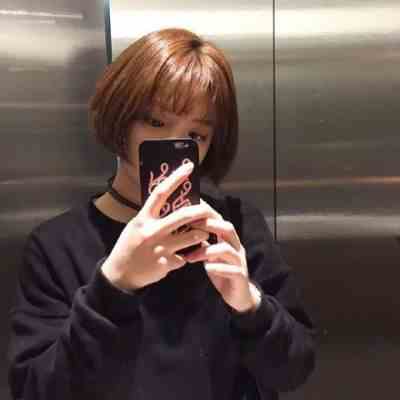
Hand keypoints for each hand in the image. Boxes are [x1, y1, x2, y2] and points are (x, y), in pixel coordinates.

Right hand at [101, 162, 213, 290]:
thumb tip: (172, 202)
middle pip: (184, 215)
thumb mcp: (137, 225)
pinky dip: (189, 255)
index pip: (160, 193)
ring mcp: (160, 249)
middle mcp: (151, 232)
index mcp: (143, 218)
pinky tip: (184, 256)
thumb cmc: (130, 245)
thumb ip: (153, 216)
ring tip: (201, 234)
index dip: (175, 178)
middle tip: (210, 210)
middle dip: (202, 211)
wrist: (120, 273)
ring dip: (202, 234)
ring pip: (193, 236)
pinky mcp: (166, 264)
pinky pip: (187, 256)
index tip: (189, 167)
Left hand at [184, 200, 260, 312]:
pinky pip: (232, 270)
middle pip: (228, 229)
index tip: (189, 212)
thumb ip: (202, 244)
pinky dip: (218, 268)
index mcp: (228, 240)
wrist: (239, 295)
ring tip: (191, 256)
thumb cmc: (222, 271)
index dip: (207, 214)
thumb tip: (184, 231)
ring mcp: (239, 262)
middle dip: (210, 225)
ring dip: (207, 251)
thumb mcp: (210, 255)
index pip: (220, 220)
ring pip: (227, 250)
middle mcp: (236, 248)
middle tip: (190, 227)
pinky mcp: (240, 277)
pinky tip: (206, 268)